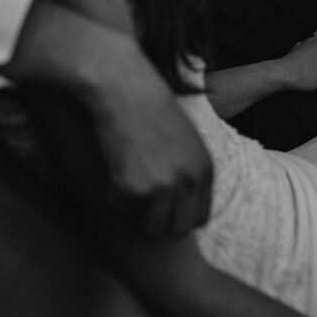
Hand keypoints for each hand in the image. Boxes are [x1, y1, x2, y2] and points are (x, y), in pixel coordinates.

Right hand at [86, 38, 213, 237]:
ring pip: (150, 228)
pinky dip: (111, 193)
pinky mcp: (134, 188)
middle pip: (177, 230)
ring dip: (134, 212)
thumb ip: (188, 170)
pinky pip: (119, 207)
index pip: (199, 218)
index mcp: (205, 169)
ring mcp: (163, 187)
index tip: (158, 207)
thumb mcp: (184, 138)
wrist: (123, 86)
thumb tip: (180, 203)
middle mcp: (190, 181)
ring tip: (124, 183)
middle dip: (156, 223)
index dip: (176, 216)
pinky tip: (111, 165)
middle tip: (138, 204)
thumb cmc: (148, 104)